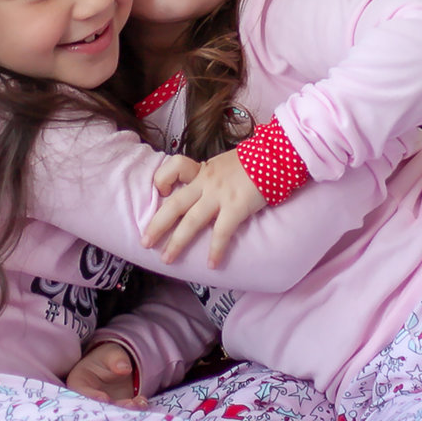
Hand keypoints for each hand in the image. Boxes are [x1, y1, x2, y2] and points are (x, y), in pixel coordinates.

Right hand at [64, 340, 144, 407]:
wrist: (119, 367)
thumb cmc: (108, 358)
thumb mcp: (111, 353)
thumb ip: (116, 359)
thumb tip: (124, 368)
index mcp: (79, 382)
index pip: (81, 391)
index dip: (92, 396)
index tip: (105, 398)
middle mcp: (88, 398)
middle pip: (96, 406)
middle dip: (111, 408)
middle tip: (126, 405)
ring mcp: (104, 407)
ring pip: (112, 412)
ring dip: (124, 411)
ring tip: (137, 404)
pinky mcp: (118, 411)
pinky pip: (125, 413)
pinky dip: (134, 409)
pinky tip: (142, 403)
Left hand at [143, 149, 266, 267]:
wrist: (276, 155)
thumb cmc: (255, 161)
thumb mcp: (226, 163)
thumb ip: (212, 177)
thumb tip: (205, 192)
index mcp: (204, 170)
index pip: (175, 167)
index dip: (162, 179)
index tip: (160, 192)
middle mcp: (206, 182)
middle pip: (175, 203)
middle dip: (157, 224)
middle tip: (145, 242)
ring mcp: (219, 195)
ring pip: (191, 221)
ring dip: (177, 242)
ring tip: (167, 259)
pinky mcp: (235, 207)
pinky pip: (221, 232)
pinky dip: (215, 250)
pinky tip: (212, 264)